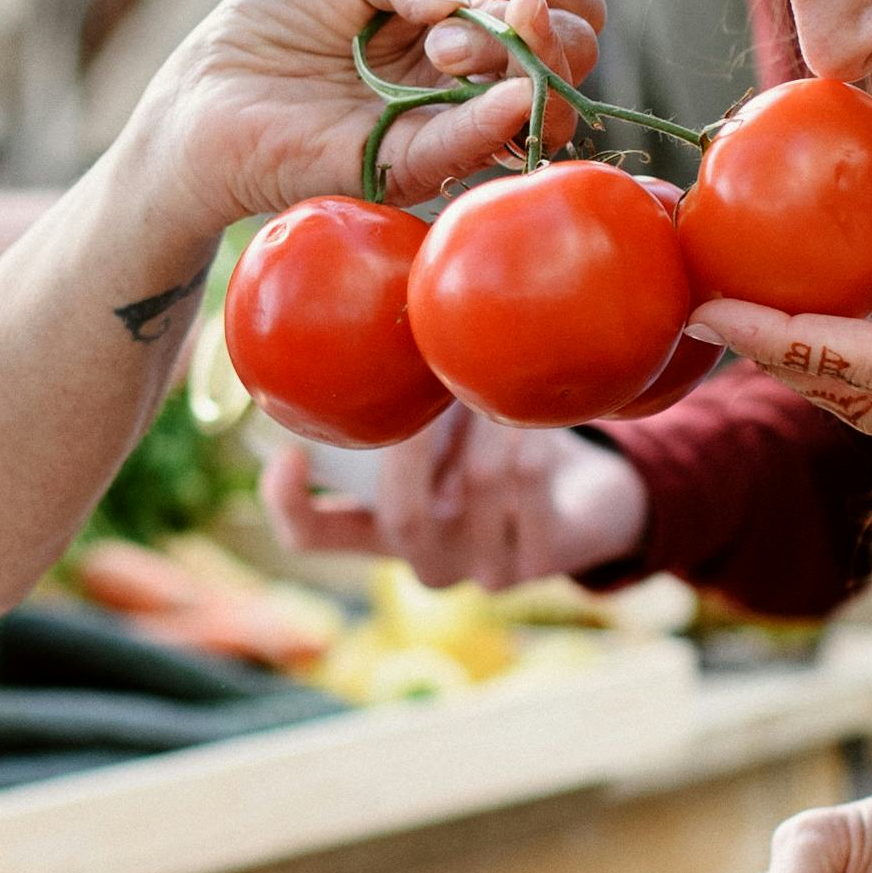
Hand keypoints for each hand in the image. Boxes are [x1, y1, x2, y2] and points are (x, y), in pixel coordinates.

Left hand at [117, 0, 607, 235]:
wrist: (207, 93)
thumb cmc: (275, 20)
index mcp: (463, 13)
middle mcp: (472, 72)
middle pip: (569, 49)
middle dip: (536, 22)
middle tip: (453, 23)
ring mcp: (447, 124)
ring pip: (542, 106)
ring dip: (522, 62)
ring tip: (448, 48)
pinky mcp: (407, 169)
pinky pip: (472, 149)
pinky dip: (501, 121)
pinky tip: (513, 96)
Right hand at [265, 416, 648, 587]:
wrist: (583, 505)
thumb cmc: (492, 450)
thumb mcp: (441, 430)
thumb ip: (402, 395)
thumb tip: (380, 300)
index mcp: (381, 531)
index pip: (312, 536)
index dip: (288, 504)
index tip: (288, 453)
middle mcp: (426, 560)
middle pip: (402, 518)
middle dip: (416, 444)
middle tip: (432, 383)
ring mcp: (479, 572)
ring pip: (477, 488)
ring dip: (490, 422)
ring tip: (501, 382)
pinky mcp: (537, 566)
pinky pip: (529, 488)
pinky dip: (532, 441)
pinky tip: (539, 420)